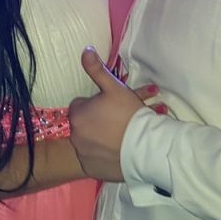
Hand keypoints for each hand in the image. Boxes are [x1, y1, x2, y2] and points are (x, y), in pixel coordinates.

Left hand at [67, 46, 162, 181]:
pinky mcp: (91, 169)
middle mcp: (74, 135)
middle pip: (84, 123)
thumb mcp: (115, 88)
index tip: (111, 107)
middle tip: (118, 120)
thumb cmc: (130, 115)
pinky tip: (115, 151)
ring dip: (99, 137)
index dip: (96, 104)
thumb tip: (85, 50)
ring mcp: (82, 154)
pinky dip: (101, 156)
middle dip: (97, 120)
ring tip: (120, 136)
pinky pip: (93, 159)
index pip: (81, 105)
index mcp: (77, 113)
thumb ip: (97, 69)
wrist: (145, 149)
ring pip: (88, 141)